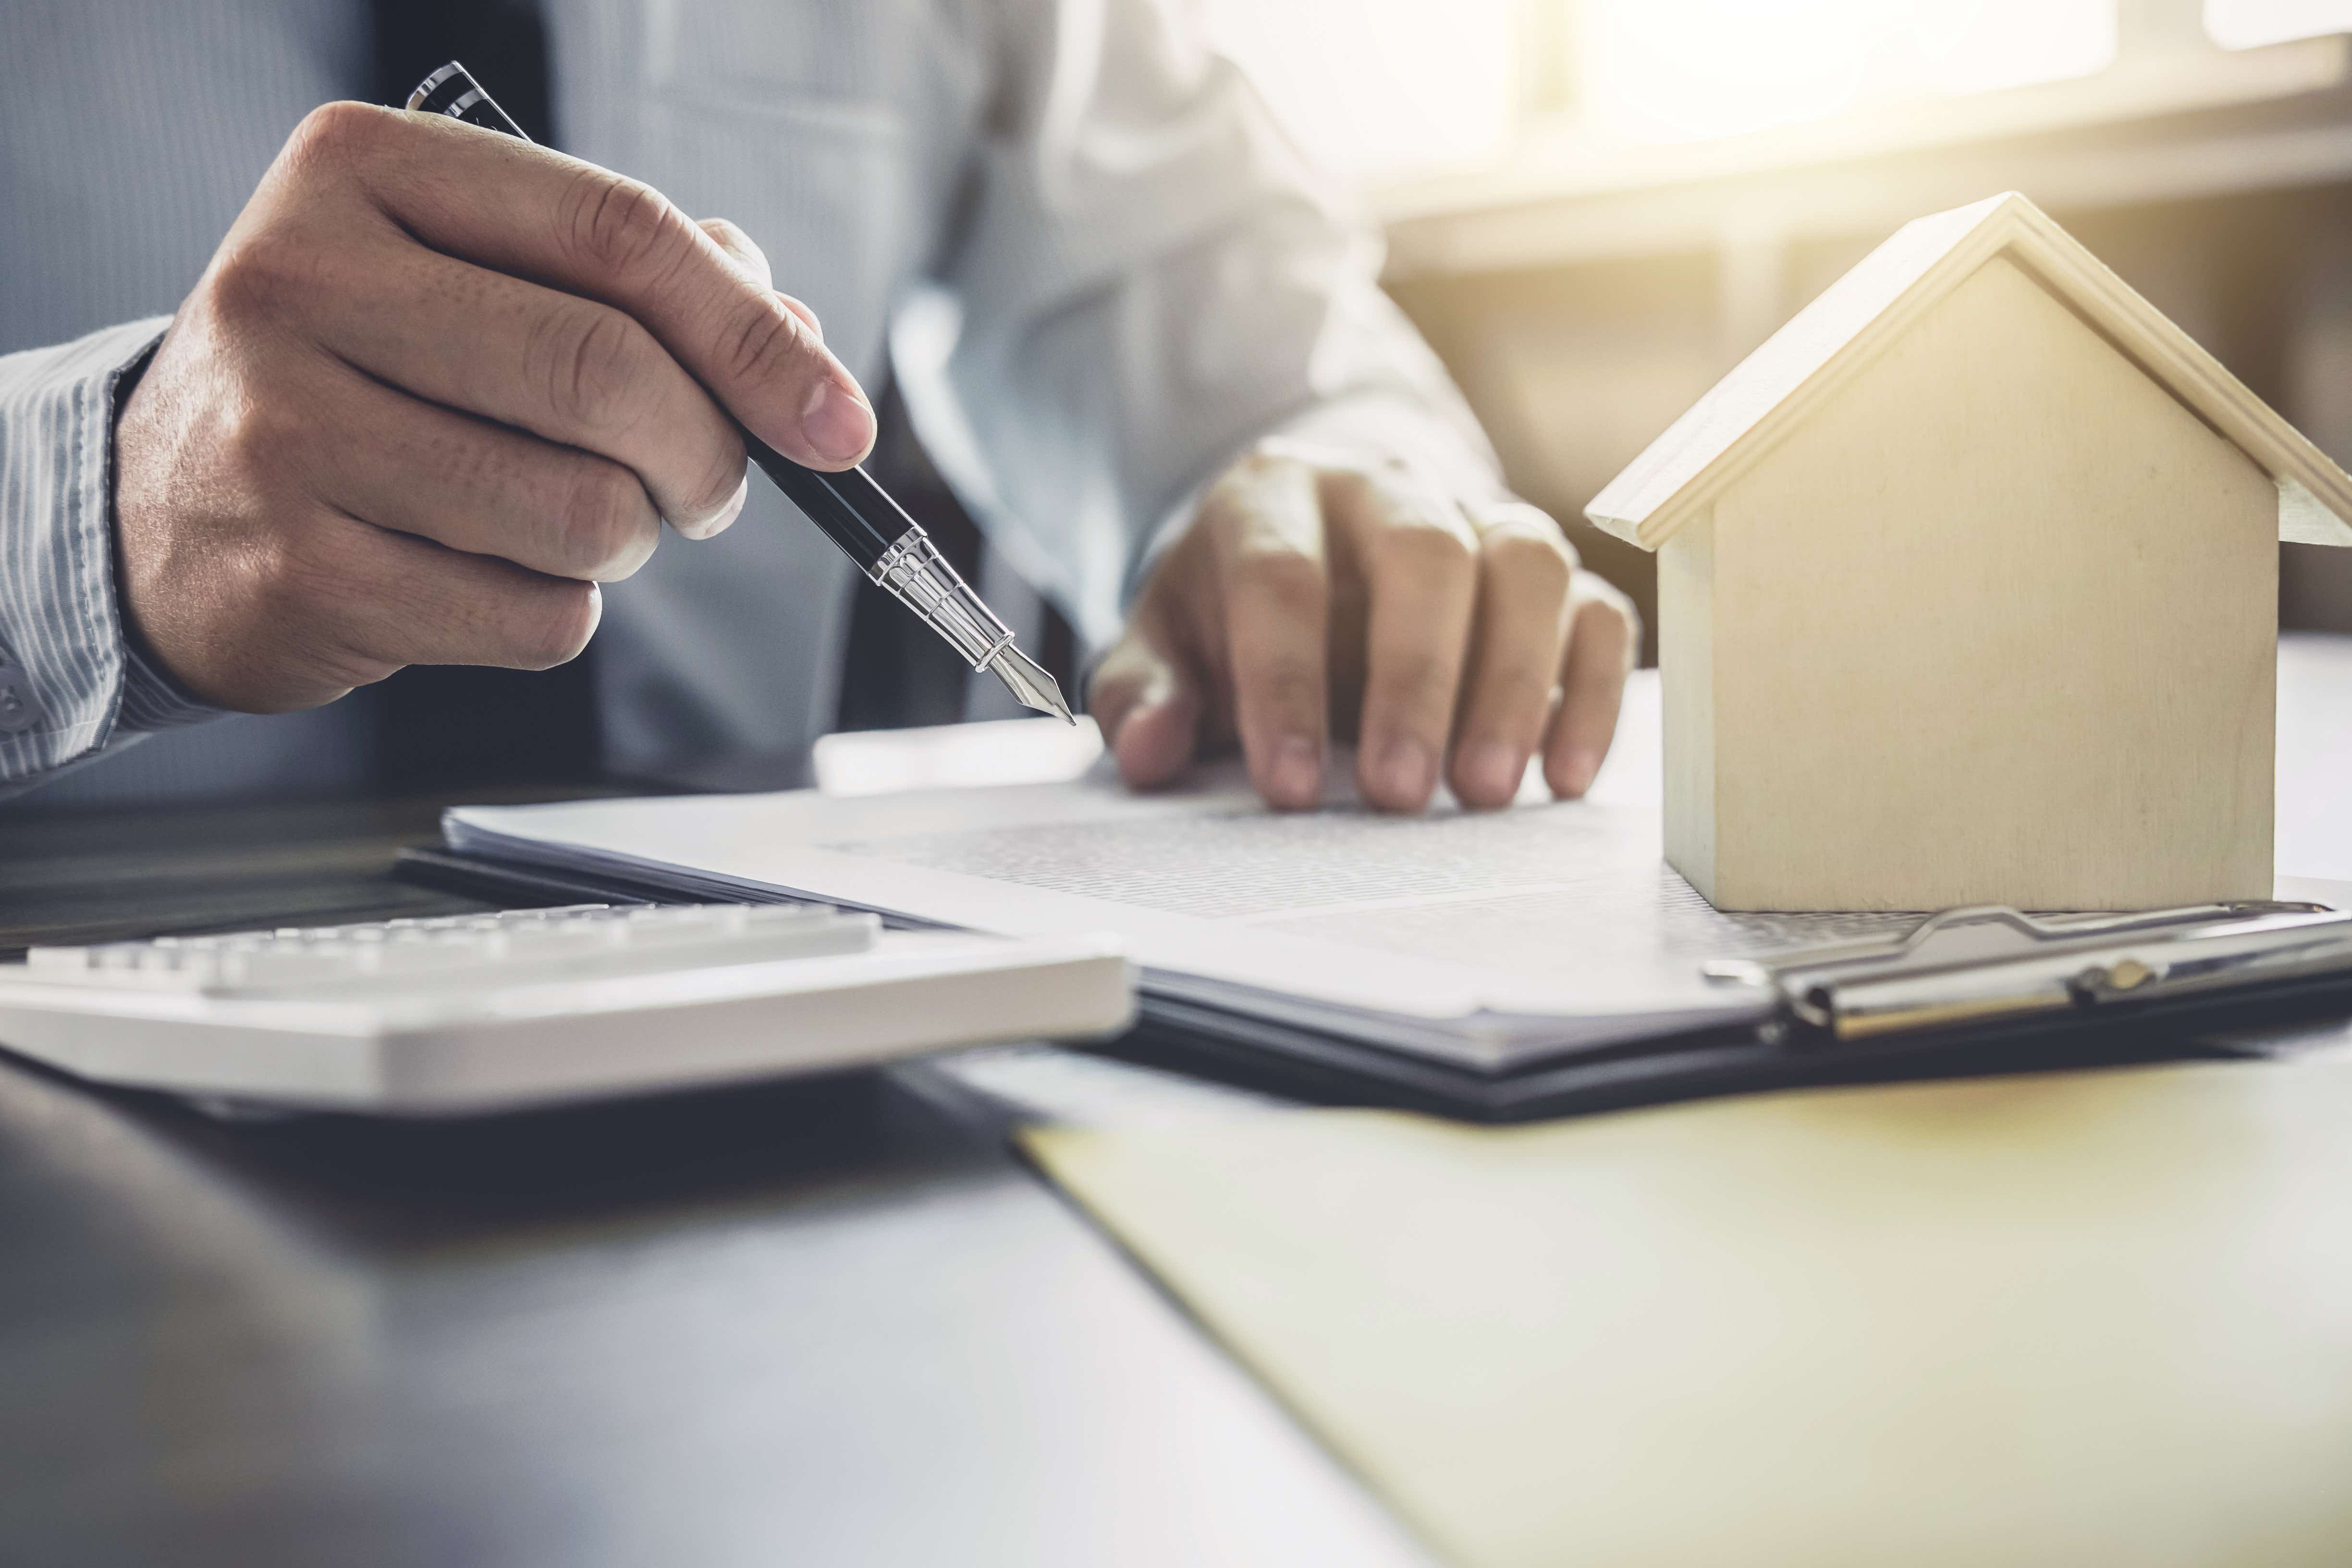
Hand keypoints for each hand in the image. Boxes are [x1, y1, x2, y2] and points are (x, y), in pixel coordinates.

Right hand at [114, 102, 875, 711]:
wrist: (164, 506)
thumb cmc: (364, 376)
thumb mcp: (469, 279)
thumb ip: (635, 285)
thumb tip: (797, 342)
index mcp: (363, 172)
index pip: (619, 233)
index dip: (756, 338)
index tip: (836, 422)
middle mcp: (304, 282)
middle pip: (609, 375)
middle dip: (709, 455)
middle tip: (709, 489)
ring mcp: (289, 431)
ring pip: (586, 512)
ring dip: (631, 540)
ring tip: (581, 522)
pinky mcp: (306, 572)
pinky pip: (537, 618)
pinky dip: (561, 612)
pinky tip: (492, 575)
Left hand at [1089, 445, 1637, 812]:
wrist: (1311, 544)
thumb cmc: (1233, 612)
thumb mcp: (1163, 644)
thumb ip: (1143, 695)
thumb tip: (1148, 751)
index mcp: (1274, 497)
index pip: (1281, 577)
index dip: (1285, 684)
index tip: (1289, 789)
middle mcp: (1385, 486)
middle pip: (1423, 554)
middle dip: (1415, 679)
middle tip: (1398, 794)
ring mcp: (1477, 516)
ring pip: (1524, 565)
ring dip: (1513, 682)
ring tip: (1485, 792)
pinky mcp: (1541, 569)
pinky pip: (1593, 609)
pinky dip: (1589, 690)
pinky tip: (1566, 774)